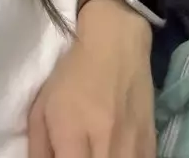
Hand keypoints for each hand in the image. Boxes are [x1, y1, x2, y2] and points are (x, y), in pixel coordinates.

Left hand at [28, 0, 155, 157]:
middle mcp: (104, 142)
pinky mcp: (150, 142)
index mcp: (72, 131)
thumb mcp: (43, 106)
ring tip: (95, 150)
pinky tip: (115, 153)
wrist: (116, 40)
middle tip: (77, 153)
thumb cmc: (73, 72)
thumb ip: (38, 148)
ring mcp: (131, 145)